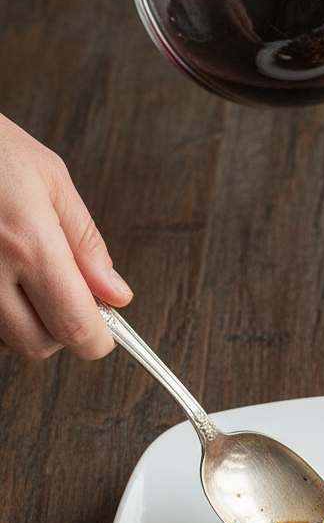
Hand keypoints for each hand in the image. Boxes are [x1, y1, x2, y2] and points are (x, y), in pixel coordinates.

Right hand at [0, 115, 132, 359]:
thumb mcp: (49, 177)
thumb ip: (85, 242)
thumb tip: (115, 294)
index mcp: (27, 241)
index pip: (73, 325)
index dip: (97, 340)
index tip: (104, 334)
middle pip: (38, 345)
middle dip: (60, 331)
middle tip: (62, 294)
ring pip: (4, 342)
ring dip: (23, 324)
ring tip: (21, 275)